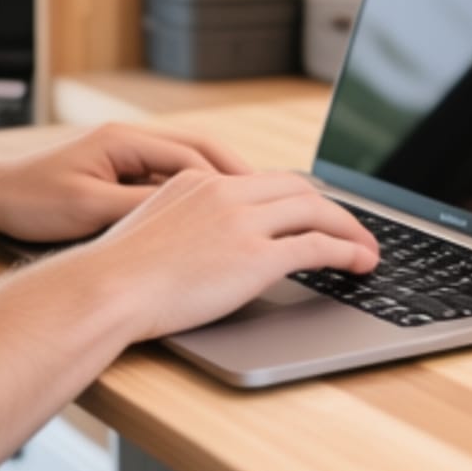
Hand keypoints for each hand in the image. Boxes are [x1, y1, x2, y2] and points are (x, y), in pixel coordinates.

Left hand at [0, 123, 251, 243]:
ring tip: (253, 211)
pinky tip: (210, 221)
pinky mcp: (117, 174)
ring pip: (187, 167)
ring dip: (219, 185)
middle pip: (200, 152)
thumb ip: (137, 207)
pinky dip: (194, 197)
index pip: (193, 153)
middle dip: (238, 176)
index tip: (260, 198)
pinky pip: (167, 181)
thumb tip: (184, 214)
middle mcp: (129, 141)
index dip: (230, 177)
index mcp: (125, 141)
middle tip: (275, 200)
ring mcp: (124, 156)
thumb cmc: (32, 199)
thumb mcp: (87, 208)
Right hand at [56, 170, 379, 341]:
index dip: (295, 198)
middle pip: (296, 188)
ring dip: (349, 228)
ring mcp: (241, 222)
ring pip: (314, 210)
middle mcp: (223, 192)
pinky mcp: (254, 256)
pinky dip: (347, 251)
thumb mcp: (147, 231)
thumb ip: (179, 227)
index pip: (261, 181)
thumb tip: (193, 249)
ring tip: (366, 249)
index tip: (312, 211)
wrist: (104, 289)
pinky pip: (316, 245)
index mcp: (196, 182)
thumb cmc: (113, 277)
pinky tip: (360, 263)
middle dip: (331, 209)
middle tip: (352, 230)